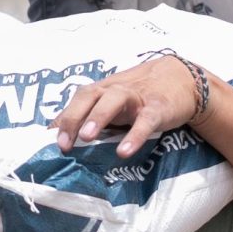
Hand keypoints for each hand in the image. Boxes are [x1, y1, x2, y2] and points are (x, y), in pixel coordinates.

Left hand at [53, 54, 205, 158]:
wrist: (181, 80)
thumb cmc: (139, 96)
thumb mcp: (111, 103)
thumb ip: (87, 115)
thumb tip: (54, 132)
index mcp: (101, 90)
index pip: (77, 100)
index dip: (64, 119)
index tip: (50, 141)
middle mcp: (114, 90)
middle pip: (89, 96)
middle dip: (74, 117)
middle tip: (64, 142)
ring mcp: (136, 97)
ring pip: (114, 100)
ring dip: (98, 116)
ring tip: (87, 137)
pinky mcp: (158, 108)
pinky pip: (145, 120)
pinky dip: (134, 135)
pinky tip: (125, 151)